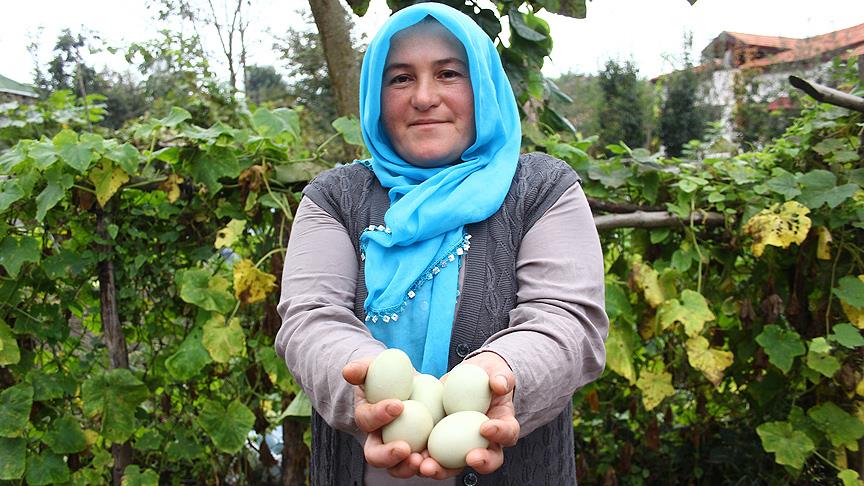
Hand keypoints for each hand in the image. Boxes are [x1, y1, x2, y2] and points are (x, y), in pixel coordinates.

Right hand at [342, 358, 424, 477]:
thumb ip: (362, 369)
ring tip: (423, 462)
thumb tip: (348, 372)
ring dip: (409, 468)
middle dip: (388, 456)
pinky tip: (441, 461)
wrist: (411, 389)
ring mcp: (400, 451)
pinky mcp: (420, 454)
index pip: (367, 421)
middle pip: (376, 456)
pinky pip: (424, 466)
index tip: (398, 405)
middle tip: (404, 448)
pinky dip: (433, 467)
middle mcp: (379, 441)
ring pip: (398, 468)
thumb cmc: (389, 378)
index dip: (379, 415)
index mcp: (367, 419)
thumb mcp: (374, 369)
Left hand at [418, 351, 519, 477]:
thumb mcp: (496, 372)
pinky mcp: (439, 446)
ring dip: (441, 469)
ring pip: (455, 466)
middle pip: (487, 461)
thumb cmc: (485, 376)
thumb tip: (500, 385)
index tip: (486, 427)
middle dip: (479, 462)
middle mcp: (486, 444)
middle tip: (469, 458)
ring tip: (427, 465)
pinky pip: (431, 457)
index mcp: (504, 426)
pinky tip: (408, 455)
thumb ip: (501, 377)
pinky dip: (419, 459)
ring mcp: (461, 447)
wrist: (465, 380)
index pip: (508, 433)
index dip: (500, 433)